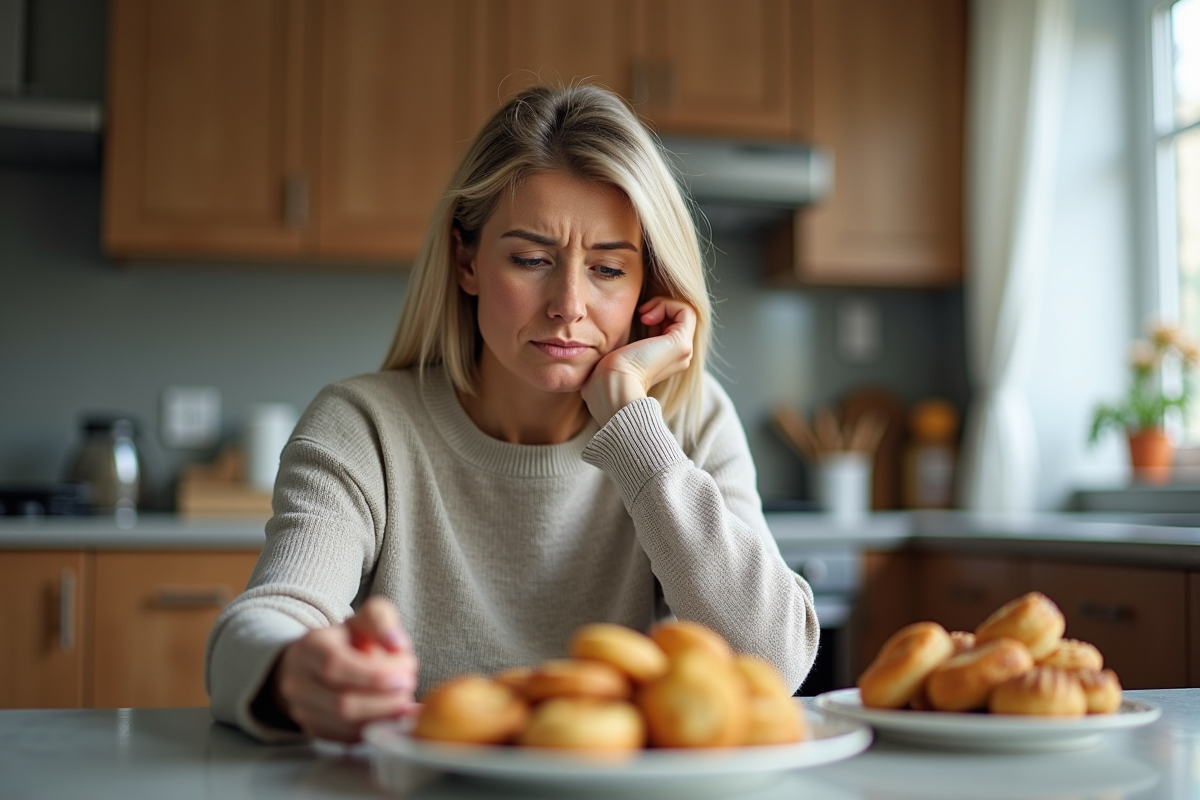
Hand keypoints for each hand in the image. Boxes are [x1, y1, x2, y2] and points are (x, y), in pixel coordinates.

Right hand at [270, 596, 418, 741]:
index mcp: (310, 646)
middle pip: (340, 703)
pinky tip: (394, 717)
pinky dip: (374, 730)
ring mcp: (302, 709)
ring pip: (344, 726)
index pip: (335, 665)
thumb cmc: (351, 638)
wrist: (322, 660)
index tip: (404, 677)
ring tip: (405, 702)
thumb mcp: (367, 617)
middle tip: (409, 691)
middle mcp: (298, 681)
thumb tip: (397, 644)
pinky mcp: (313, 730)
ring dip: (382, 718)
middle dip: (383, 702)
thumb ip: (382, 620)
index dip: (372, 676)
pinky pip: (346, 739)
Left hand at [582, 296, 696, 426]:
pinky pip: (685, 310)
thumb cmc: (605, 377)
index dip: (654, 315)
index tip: (636, 318)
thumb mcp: (615, 355)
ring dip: (662, 304)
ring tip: (642, 314)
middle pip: (678, 319)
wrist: (612, 387)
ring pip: (684, 313)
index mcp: (665, 362)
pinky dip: (666, 304)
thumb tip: (612, 332)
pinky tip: (646, 315)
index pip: (669, 327)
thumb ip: (623, 345)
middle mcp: (678, 358)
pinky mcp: (680, 344)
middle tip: (639, 315)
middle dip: (658, 308)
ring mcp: (682, 351)